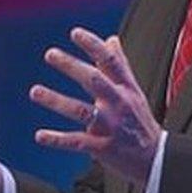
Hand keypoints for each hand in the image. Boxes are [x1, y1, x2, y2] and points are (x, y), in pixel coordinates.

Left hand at [30, 27, 162, 184]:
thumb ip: (120, 65)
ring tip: (34, 92)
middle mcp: (118, 104)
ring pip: (80, 110)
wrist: (157, 159)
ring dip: (56, 100)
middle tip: (51, 54)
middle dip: (72, 66)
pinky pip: (76, 142)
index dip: (93, 46)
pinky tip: (39, 135)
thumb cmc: (140, 121)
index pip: (110, 62)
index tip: (75, 33)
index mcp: (126, 89)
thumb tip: (111, 39)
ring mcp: (110, 126)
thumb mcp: (134, 91)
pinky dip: (57, 139)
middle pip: (94, 81)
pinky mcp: (102, 147)